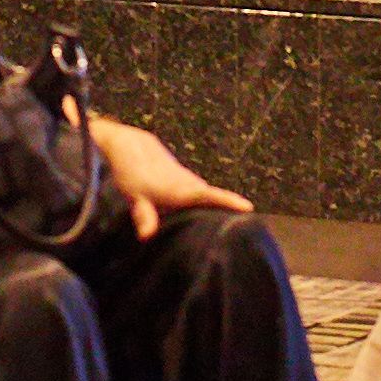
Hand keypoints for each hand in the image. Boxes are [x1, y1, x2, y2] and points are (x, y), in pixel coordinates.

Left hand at [99, 119, 243, 233]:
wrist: (130, 145)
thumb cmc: (132, 172)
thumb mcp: (134, 197)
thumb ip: (144, 215)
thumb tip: (146, 235)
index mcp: (182, 190)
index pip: (210, 196)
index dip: (229, 202)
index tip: (249, 207)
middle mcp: (189, 184)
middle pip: (214, 198)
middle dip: (230, 208)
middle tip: (250, 227)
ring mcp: (187, 180)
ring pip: (206, 195)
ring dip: (220, 205)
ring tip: (235, 223)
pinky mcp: (182, 179)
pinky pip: (199, 192)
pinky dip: (207, 201)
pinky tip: (207, 213)